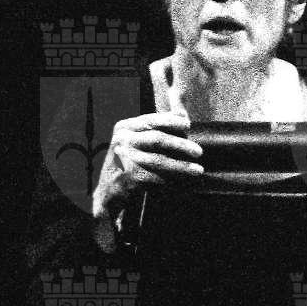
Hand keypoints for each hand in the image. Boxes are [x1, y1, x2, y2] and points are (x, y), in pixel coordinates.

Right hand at [91, 110, 203, 248]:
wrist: (108, 191)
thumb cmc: (127, 163)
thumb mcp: (135, 140)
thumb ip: (155, 127)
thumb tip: (183, 114)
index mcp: (124, 127)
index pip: (151, 120)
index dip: (171, 122)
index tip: (188, 125)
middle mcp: (122, 140)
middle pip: (157, 139)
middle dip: (180, 145)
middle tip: (199, 151)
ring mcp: (124, 159)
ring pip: (159, 161)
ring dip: (181, 166)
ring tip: (197, 169)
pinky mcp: (128, 177)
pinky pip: (156, 178)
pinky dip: (171, 180)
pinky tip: (184, 182)